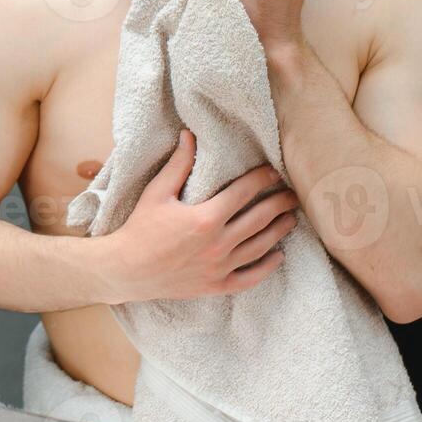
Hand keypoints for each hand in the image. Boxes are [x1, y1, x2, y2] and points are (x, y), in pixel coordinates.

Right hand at [93, 130, 299, 302]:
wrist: (127, 270)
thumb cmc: (140, 228)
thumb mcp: (156, 192)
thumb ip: (178, 165)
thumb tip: (189, 135)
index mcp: (206, 218)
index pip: (244, 192)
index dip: (262, 178)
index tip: (274, 171)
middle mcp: (219, 243)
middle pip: (261, 218)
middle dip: (280, 203)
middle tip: (293, 195)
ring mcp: (220, 267)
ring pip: (261, 246)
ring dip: (280, 230)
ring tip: (291, 219)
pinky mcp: (217, 285)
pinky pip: (251, 277)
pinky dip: (268, 267)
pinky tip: (278, 256)